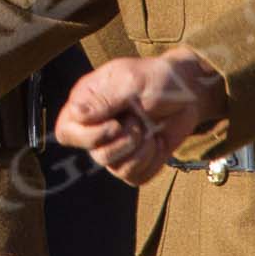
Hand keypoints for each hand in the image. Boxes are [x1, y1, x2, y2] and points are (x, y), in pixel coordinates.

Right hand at [53, 47, 226, 185]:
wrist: (188, 93)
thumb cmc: (157, 79)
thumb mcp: (132, 80)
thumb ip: (104, 98)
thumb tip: (76, 114)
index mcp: (87, 102)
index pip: (66, 132)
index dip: (88, 135)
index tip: (115, 122)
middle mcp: (96, 127)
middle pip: (94, 153)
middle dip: (122, 142)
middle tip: (138, 122)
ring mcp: (115, 146)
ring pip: (115, 168)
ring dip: (139, 150)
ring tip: (149, 129)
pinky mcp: (135, 161)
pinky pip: (135, 176)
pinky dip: (150, 161)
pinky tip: (156, 142)